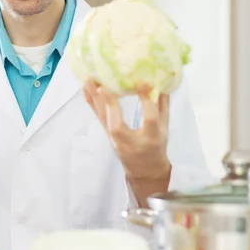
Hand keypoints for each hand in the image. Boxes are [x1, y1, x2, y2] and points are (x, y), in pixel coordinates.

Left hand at [83, 81, 170, 206]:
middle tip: (102, 87)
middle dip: (110, 105)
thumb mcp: (165, 128)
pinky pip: (98, 117)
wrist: (144, 169)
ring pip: (103, 120)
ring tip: (88, 80)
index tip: (142, 82)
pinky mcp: (106, 135)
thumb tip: (161, 81)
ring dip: (95, 99)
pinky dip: (91, 102)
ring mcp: (115, 140)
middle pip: (117, 126)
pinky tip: (85, 89)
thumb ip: (162, 105)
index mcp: (151, 138)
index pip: (149, 119)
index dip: (146, 101)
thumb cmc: (156, 145)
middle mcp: (130, 142)